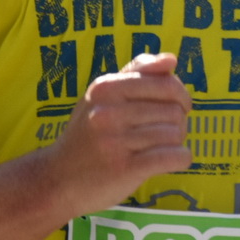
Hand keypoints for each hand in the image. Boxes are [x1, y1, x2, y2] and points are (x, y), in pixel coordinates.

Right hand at [41, 52, 193, 216]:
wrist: (58, 179)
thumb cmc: (87, 135)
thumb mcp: (102, 96)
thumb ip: (137, 73)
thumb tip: (171, 59)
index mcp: (106, 87)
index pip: (166, 83)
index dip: (181, 95)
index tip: (178, 107)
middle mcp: (108, 111)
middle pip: (174, 110)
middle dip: (179, 122)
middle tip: (166, 132)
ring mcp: (115, 141)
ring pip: (175, 134)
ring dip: (176, 142)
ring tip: (160, 148)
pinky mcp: (124, 168)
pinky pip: (174, 157)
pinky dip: (181, 159)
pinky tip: (170, 161)